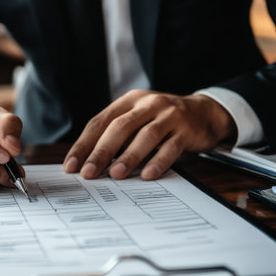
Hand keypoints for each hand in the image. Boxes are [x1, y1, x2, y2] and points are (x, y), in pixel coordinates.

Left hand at [63, 89, 235, 179]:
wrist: (204, 112)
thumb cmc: (161, 119)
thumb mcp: (137, 118)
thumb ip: (117, 134)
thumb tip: (89, 162)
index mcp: (129, 101)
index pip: (100, 121)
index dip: (84, 144)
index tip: (71, 165)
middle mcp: (147, 104)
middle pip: (119, 127)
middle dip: (101, 151)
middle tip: (88, 173)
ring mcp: (168, 115)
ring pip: (145, 136)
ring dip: (128, 156)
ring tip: (115, 174)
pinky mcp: (186, 129)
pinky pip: (171, 147)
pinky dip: (158, 161)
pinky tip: (147, 175)